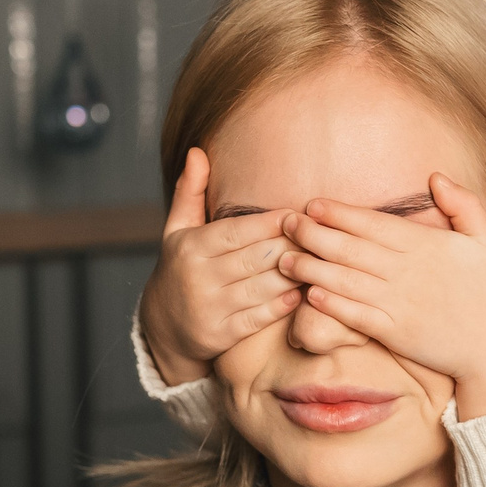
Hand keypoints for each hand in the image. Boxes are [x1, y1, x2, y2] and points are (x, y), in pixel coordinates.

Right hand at [137, 147, 301, 384]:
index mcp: (191, 247)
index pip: (238, 231)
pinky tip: (303, 293)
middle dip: (291, 247)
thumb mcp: (177, 229)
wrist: (163, 327)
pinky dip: (283, 305)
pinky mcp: (220, 335)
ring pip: (262, 288)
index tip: (300, 214)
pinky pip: (259, 318)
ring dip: (295, 275)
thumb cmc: (180, 267)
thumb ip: (190, 191)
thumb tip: (196, 151)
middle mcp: (198, 277)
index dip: (272, 223)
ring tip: (322, 263)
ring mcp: (209, 308)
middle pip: (256, 258)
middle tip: (321, 237)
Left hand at [281, 174, 485, 420]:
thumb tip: (435, 177)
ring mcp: (399, 302)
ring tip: (284, 260)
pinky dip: (332, 303)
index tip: (313, 205)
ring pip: (346, 280)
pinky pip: (356, 315)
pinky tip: (309, 294)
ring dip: (312, 268)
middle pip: (350, 248)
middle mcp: (407, 271)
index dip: (339, 213)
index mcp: (425, 244)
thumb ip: (464, 203)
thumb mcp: (485, 238)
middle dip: (314, 234)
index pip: (373, 223)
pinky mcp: (394, 332)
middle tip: (286, 225)